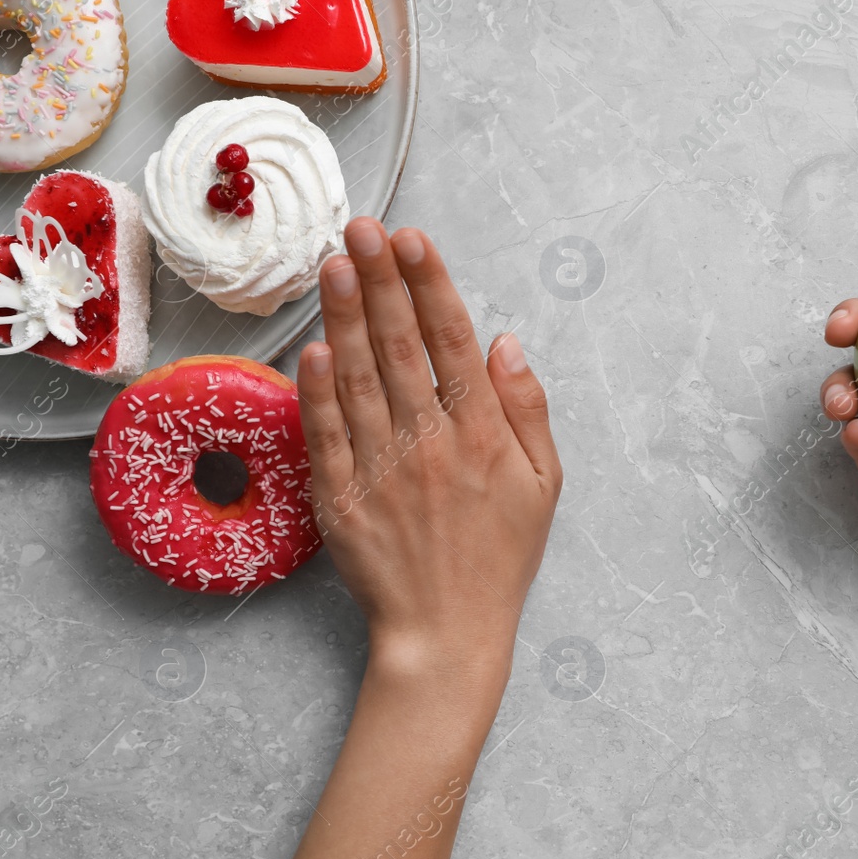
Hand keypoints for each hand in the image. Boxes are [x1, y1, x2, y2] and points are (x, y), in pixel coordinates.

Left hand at [297, 218, 560, 683]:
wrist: (446, 631)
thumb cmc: (500, 557)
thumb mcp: (544, 485)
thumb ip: (527, 411)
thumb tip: (505, 345)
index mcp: (483, 436)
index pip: (452, 343)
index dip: (431, 284)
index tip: (414, 239)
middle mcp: (430, 443)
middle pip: (400, 345)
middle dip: (380, 278)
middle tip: (362, 227)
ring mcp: (381, 469)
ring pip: (359, 376)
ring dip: (345, 315)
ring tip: (333, 263)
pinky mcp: (341, 497)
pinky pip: (324, 432)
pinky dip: (316, 388)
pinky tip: (313, 345)